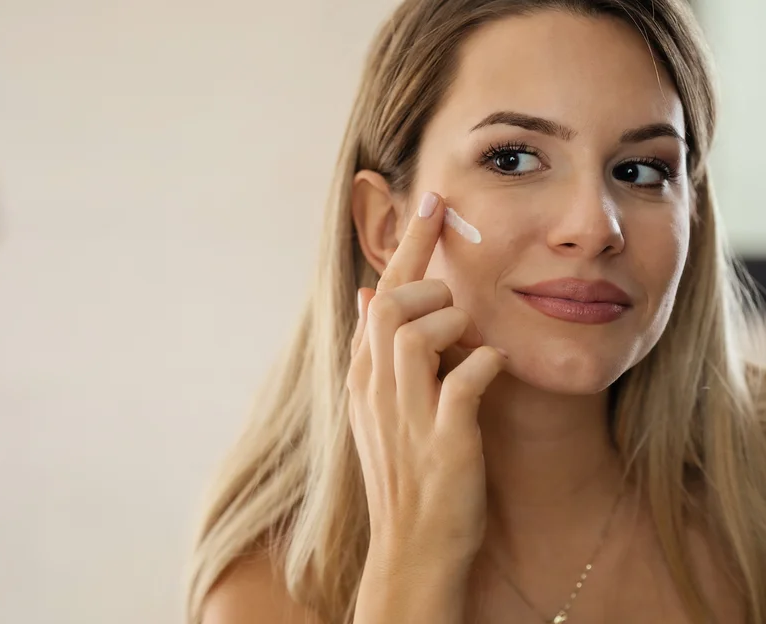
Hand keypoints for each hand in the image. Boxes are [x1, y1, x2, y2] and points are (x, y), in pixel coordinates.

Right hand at [347, 192, 506, 570]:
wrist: (412, 549)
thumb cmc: (408, 472)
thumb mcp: (379, 406)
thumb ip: (376, 350)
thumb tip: (367, 292)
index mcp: (364, 377)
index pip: (379, 294)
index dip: (409, 245)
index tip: (434, 201)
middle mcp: (377, 389)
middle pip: (390, 303)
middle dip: (428, 280)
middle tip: (456, 291)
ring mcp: (407, 414)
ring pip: (414, 332)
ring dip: (450, 321)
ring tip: (469, 338)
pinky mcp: (443, 440)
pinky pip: (463, 381)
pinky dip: (483, 363)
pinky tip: (495, 366)